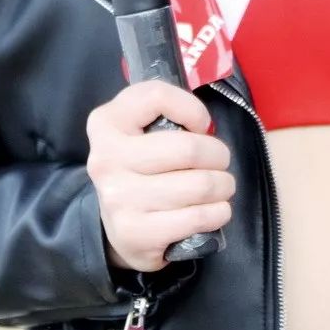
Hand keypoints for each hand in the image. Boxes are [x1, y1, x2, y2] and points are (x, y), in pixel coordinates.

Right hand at [86, 81, 234, 273]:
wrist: (119, 226)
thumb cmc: (141, 166)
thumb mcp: (139, 127)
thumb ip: (165, 111)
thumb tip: (205, 128)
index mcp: (106, 122)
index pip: (157, 96)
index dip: (192, 109)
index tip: (201, 126)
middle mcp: (106, 158)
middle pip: (188, 149)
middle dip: (219, 155)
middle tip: (220, 163)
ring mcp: (118, 198)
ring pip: (199, 186)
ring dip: (223, 186)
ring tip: (220, 187)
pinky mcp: (134, 233)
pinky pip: (197, 218)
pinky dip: (218, 213)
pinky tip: (215, 210)